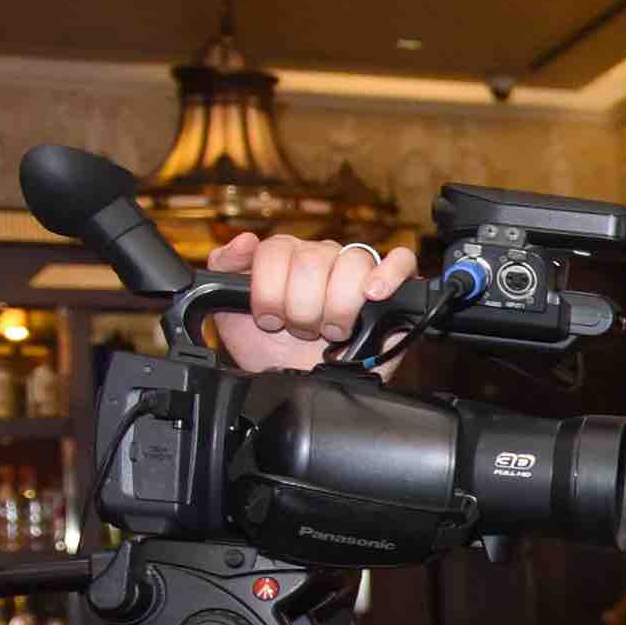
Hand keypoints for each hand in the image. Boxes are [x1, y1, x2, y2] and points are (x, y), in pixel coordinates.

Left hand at [201, 231, 420, 376]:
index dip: (270, 289)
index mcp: (286, 256)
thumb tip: (242, 241)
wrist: (302, 382)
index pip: (277, 249)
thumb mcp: (230, 312)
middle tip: (301, 331)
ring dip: (338, 306)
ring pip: (352, 264)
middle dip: (302, 307)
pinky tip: (373, 293)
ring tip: (331, 332)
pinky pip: (401, 262)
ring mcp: (358, 271)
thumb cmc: (271, 349)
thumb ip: (224, 270)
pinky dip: (389, 274)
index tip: (269, 318)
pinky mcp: (393, 290)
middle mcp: (323, 257)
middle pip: (313, 260)